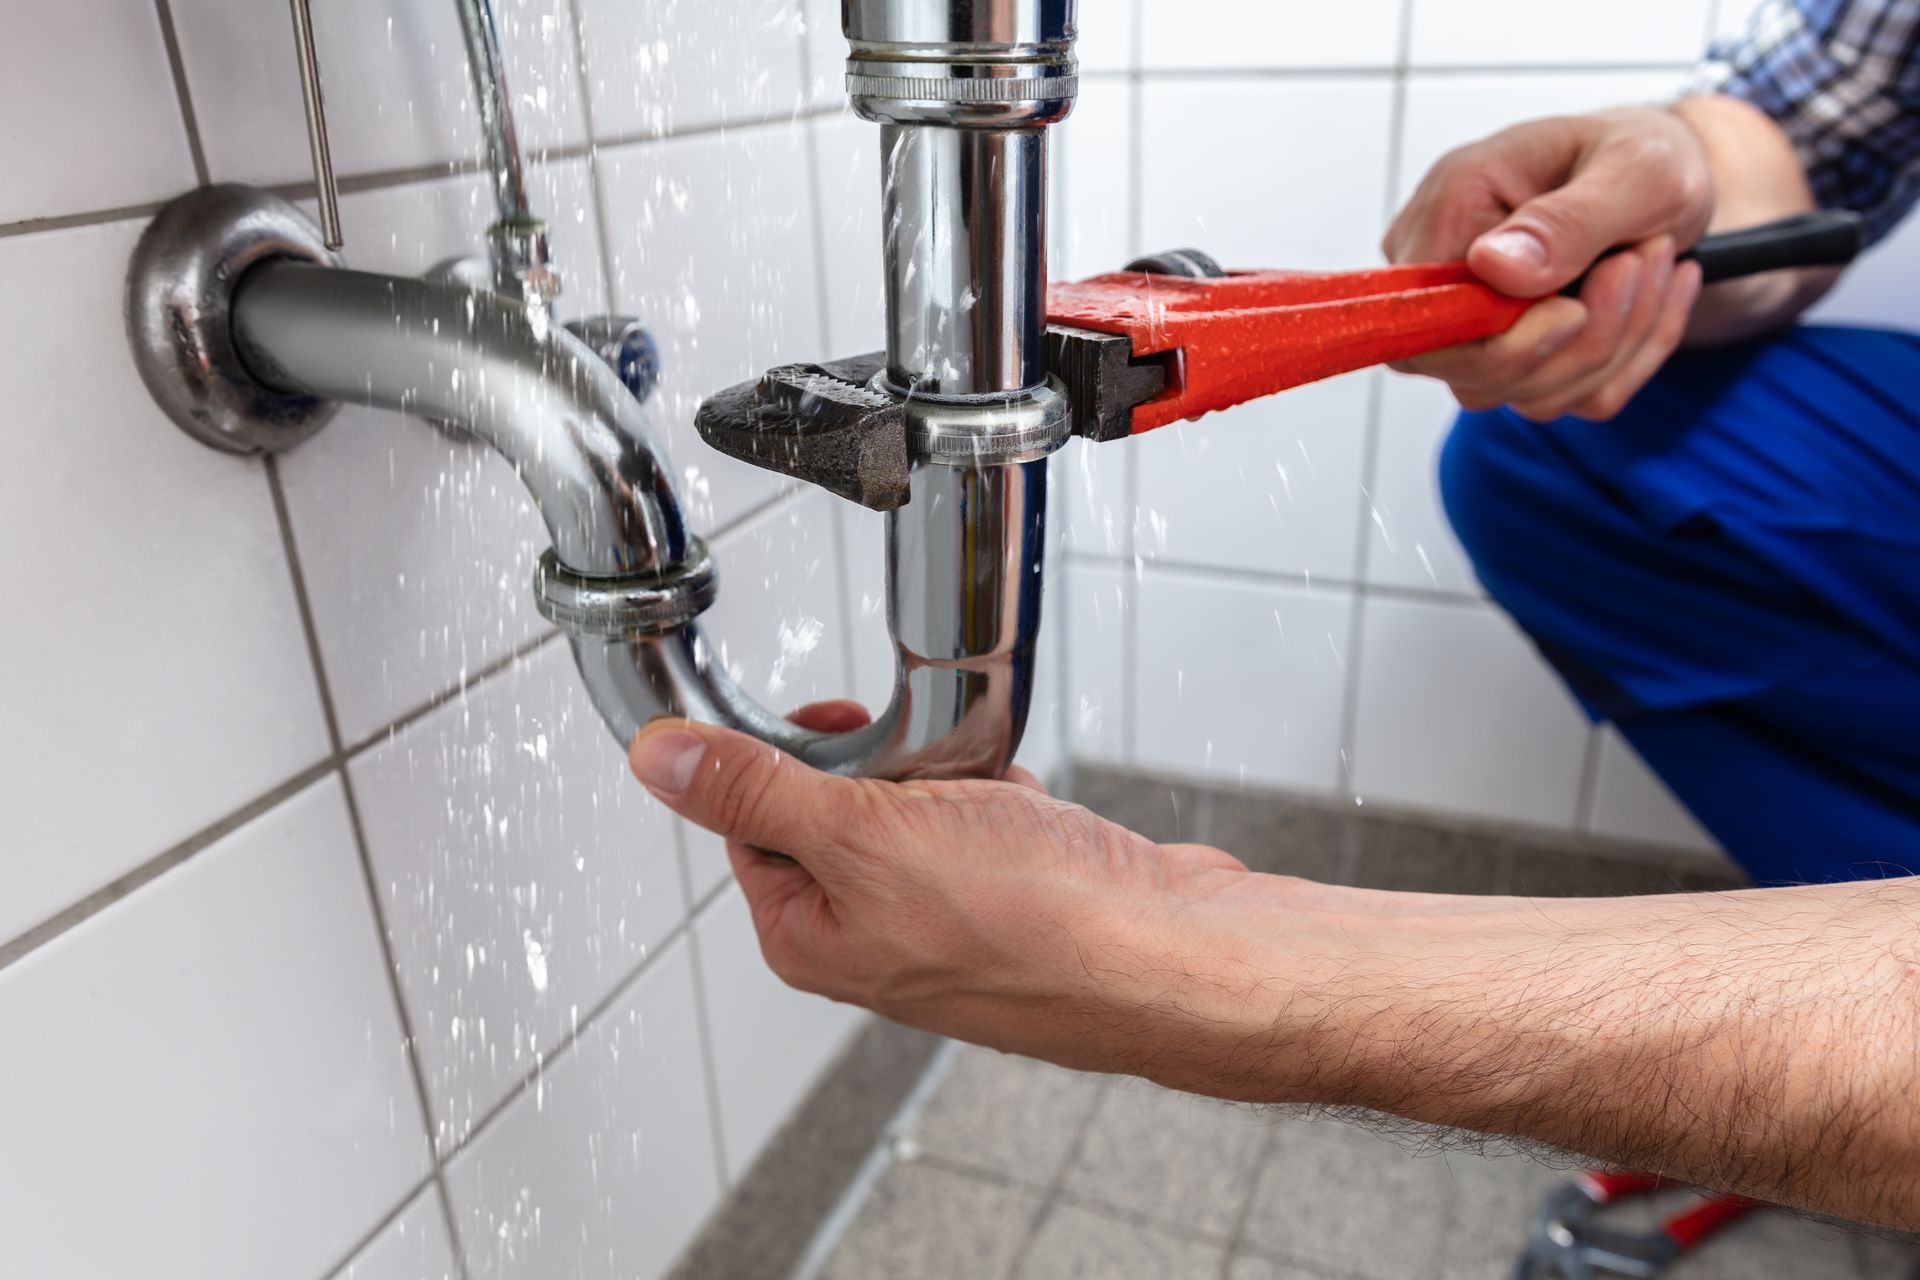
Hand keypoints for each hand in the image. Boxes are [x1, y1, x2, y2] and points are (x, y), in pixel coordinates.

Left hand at [626, 705, 1311, 1086]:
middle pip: (839, 806)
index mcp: (811, 937)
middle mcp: (874, 938)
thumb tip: (657, 762)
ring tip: (991, 793)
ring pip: (920, 806)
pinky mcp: (1017, 901)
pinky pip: (989, 820)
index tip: (833, 728)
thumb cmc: (1034, 923)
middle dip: (888, 766)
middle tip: (926, 766)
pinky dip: (1007, 797)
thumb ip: (755, 792)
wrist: (1172, 957)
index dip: (787, 761)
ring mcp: (950, 922)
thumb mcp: (863, 836)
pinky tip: (1033, 813)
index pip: (752, 821)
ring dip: (952, 776)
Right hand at [1384, 106, 1713, 421]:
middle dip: (1582, 340)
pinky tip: (1652, 295)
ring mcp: (1476, 325)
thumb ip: (1566, 220)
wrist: (1671, 178)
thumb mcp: (1636, 167)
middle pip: (1474, 375)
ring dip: (1617, 342)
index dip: (1496, 343)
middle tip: (1643, 260)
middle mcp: (1446, 274)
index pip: (1421, 323)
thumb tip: (1492, 267)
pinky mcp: (1518, 357)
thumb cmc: (1645, 156)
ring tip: (1653, 261)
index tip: (1575, 308)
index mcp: (1450, 209)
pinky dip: (1630, 357)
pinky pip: (1569, 397)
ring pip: (1529, 394)